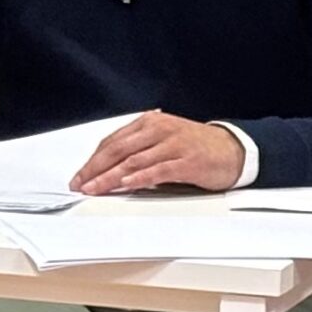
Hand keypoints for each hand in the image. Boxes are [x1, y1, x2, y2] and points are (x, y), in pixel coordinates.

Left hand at [71, 112, 244, 195]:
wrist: (232, 149)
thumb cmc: (195, 146)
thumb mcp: (162, 140)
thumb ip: (138, 150)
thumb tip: (107, 169)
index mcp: (149, 123)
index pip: (113, 141)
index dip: (93, 160)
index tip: (79, 176)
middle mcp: (159, 130)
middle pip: (118, 149)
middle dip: (95, 169)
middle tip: (80, 184)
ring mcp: (173, 145)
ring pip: (133, 161)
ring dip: (110, 177)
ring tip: (95, 189)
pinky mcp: (186, 161)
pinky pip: (158, 170)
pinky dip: (139, 178)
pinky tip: (125, 185)